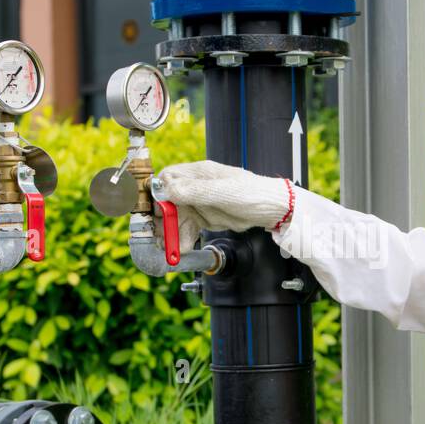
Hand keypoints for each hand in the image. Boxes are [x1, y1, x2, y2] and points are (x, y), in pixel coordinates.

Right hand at [153, 160, 294, 251]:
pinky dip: (183, 239)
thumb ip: (195, 191)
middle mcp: (196, 187)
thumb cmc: (253, 193)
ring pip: (177, 218)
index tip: (153, 211)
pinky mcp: (205, 217)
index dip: (156, 194)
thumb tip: (168, 189)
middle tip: (161, 237)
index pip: (167, 179)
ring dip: (172, 234)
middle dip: (163, 220)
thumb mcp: (223, 192)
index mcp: (198, 173)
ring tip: (171, 249)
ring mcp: (200, 203)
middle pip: (168, 201)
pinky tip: (181, 249)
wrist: (272, 210)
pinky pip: (188, 228)